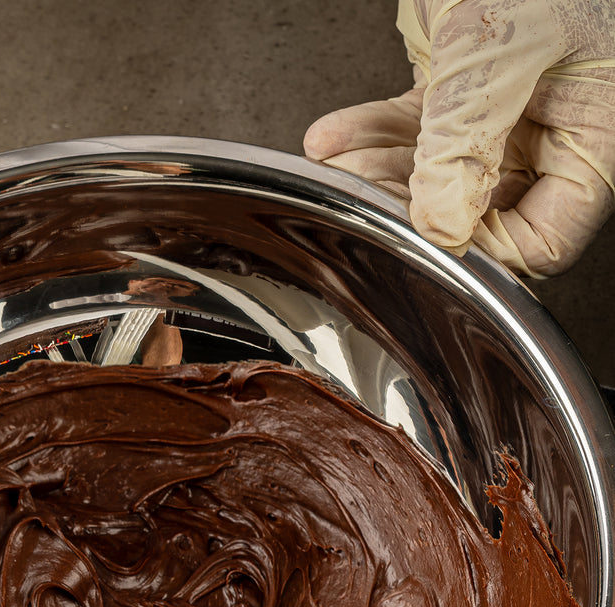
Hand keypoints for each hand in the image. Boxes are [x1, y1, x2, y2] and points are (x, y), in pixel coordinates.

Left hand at [304, 0, 614, 275]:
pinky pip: (411, 133)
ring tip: (342, 163)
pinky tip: (332, 139)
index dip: (483, 251)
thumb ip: (469, 135)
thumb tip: (442, 219)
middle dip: (414, 209)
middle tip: (368, 197)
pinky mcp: (461, 91)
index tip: (429, 240)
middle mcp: (552, 129)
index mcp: (594, 129)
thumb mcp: (505, 41)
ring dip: (379, 174)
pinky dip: (367, 135)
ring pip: (435, 178)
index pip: (543, 237)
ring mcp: (506, 114)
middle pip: (480, 213)